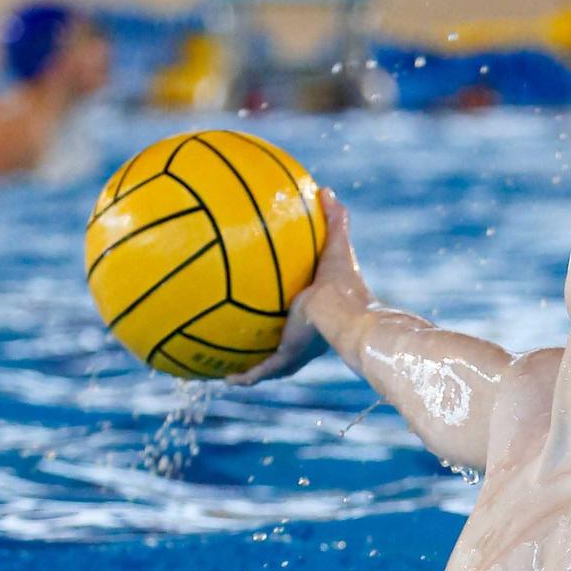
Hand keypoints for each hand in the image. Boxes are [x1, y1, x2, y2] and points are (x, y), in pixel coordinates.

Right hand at [227, 187, 366, 386]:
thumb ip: (333, 219)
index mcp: (316, 311)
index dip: (285, 306)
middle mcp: (305, 336)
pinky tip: (226, 380)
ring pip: (269, 364)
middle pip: (281, 340)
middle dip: (264, 342)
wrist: (345, 315)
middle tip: (243, 334)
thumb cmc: (345, 283)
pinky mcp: (286, 359)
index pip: (297, 310)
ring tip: (225, 368)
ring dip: (250, 367)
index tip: (269, 300)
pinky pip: (260, 373)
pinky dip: (244, 378)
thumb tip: (326, 190)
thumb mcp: (335, 245)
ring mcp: (295, 352)